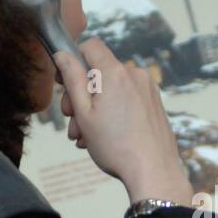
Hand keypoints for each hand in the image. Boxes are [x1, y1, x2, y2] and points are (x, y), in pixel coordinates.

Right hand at [54, 39, 192, 205]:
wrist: (154, 172)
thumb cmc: (116, 146)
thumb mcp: (84, 113)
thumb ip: (71, 79)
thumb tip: (62, 54)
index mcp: (115, 73)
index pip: (90, 46)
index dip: (73, 59)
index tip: (64, 81)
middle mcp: (135, 75)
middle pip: (99, 72)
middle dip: (81, 94)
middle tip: (72, 119)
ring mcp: (148, 89)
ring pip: (112, 90)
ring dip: (95, 109)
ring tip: (85, 136)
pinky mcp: (155, 104)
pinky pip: (127, 100)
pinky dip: (112, 113)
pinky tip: (104, 138)